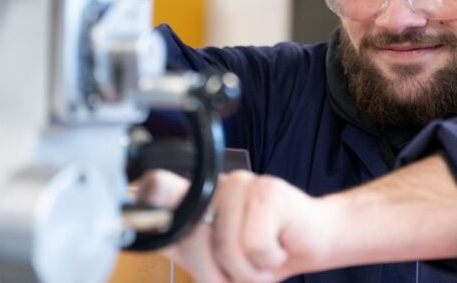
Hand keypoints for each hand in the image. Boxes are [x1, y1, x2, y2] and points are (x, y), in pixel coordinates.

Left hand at [138, 169, 341, 281]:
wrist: (314, 243)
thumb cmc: (266, 253)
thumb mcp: (218, 262)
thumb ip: (185, 246)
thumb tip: (142, 228)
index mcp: (197, 201)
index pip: (155, 187)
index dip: (147, 197)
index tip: (145, 199)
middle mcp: (215, 186)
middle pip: (191, 237)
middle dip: (217, 272)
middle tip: (242, 269)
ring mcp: (240, 184)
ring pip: (225, 246)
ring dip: (248, 269)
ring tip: (263, 256)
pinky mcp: (267, 191)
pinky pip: (253, 244)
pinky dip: (268, 260)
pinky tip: (278, 246)